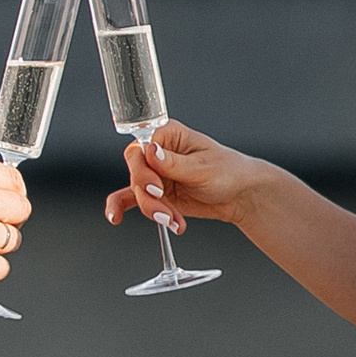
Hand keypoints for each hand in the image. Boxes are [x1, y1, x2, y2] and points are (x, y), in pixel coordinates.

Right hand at [101, 119, 267, 239]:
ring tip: (174, 222)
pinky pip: (132, 199)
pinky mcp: (156, 193)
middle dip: (149, 198)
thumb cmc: (228, 171)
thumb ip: (174, 163)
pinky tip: (116, 218)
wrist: (239, 195)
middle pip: (136, 174)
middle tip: (165, 212)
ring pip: (138, 192)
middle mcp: (157, 152)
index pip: (140, 149)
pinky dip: (122, 208)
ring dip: (153, 210)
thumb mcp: (203, 168)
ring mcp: (155, 174)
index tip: (156, 188)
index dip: (142, 171)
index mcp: (167, 134)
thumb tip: (150, 151)